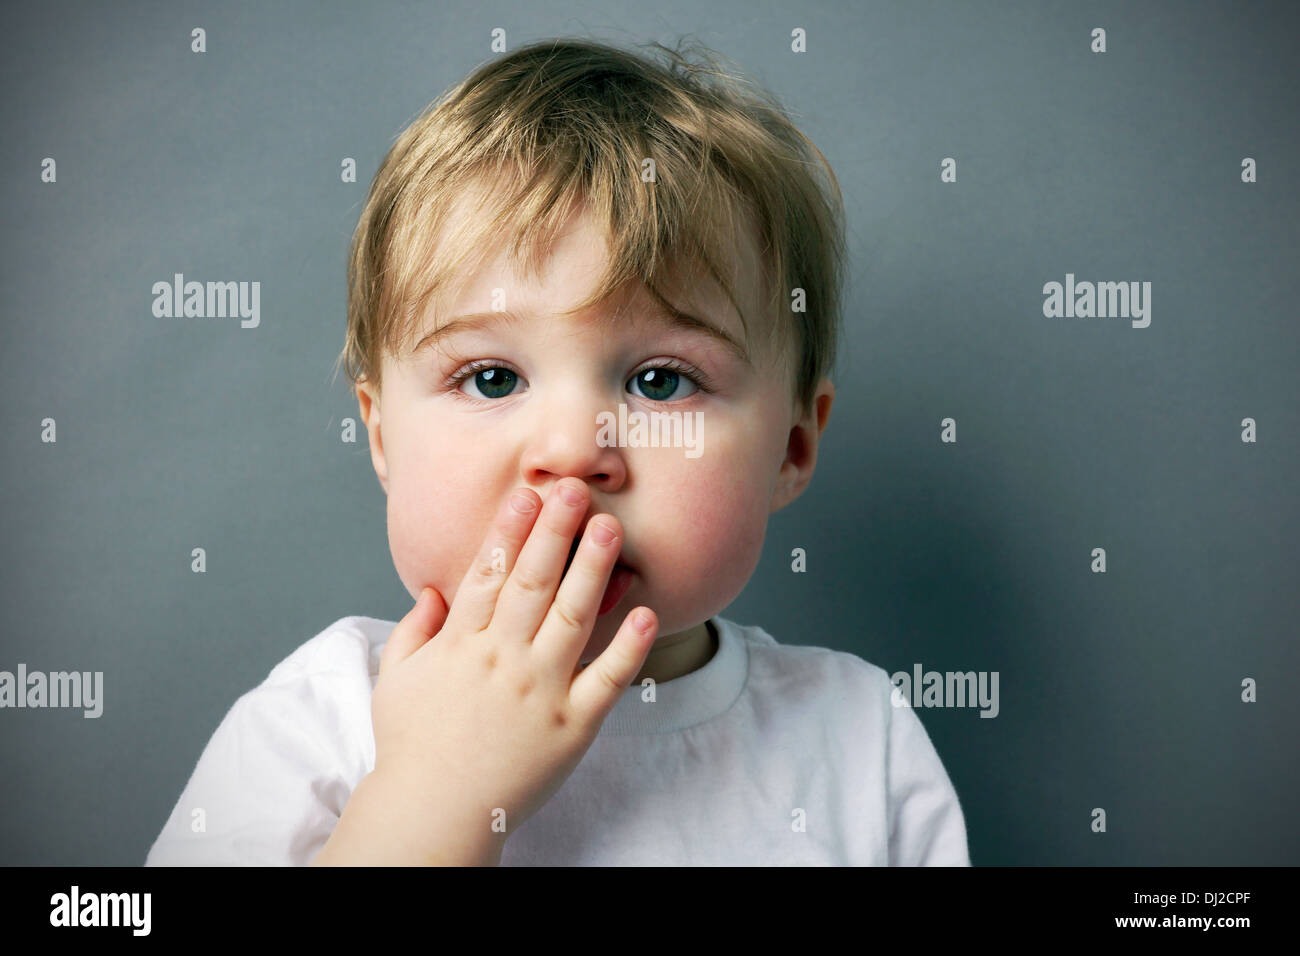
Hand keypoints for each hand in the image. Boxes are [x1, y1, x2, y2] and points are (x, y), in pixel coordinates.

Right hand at [369, 478, 657, 856]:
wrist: (433, 814)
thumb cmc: (411, 747)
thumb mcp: (395, 681)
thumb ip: (414, 631)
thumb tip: (433, 590)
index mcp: (461, 645)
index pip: (489, 574)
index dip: (510, 529)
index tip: (529, 493)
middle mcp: (502, 660)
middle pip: (534, 583)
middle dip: (555, 531)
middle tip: (576, 489)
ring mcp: (540, 692)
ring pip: (572, 618)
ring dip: (593, 569)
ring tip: (610, 528)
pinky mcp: (572, 726)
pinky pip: (606, 680)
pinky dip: (629, 647)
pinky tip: (646, 613)